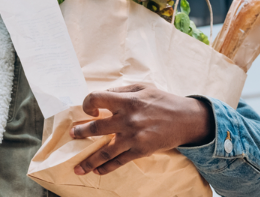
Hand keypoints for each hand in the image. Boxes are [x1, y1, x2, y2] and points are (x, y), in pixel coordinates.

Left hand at [70, 84, 214, 175]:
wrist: (186, 119)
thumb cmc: (163, 101)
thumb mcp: (142, 88)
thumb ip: (121, 91)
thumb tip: (102, 97)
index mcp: (126, 100)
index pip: (96, 98)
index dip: (87, 104)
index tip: (89, 110)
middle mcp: (127, 119)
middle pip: (95, 128)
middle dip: (81, 132)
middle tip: (73, 135)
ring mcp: (133, 136)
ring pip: (105, 151)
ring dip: (89, 160)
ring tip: (78, 167)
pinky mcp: (140, 150)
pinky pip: (119, 161)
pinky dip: (106, 168)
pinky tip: (98, 171)